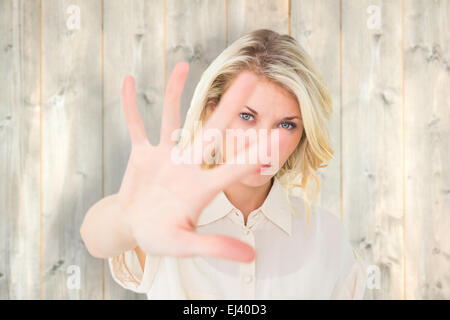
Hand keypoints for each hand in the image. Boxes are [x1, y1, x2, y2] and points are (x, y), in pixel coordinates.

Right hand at [117, 62, 261, 262]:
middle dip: (230, 105)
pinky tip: (128, 82)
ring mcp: (164, 157)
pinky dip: (130, 106)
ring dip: (176, 92)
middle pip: (212, 130)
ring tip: (183, 65)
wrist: (133, 227)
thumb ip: (214, 247)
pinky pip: (135, 126)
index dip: (254, 154)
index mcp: (201, 188)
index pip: (232, 168)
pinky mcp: (141, 155)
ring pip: (173, 119)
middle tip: (250, 78)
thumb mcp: (184, 245)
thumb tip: (252, 257)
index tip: (276, 135)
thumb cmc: (160, 237)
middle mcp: (187, 166)